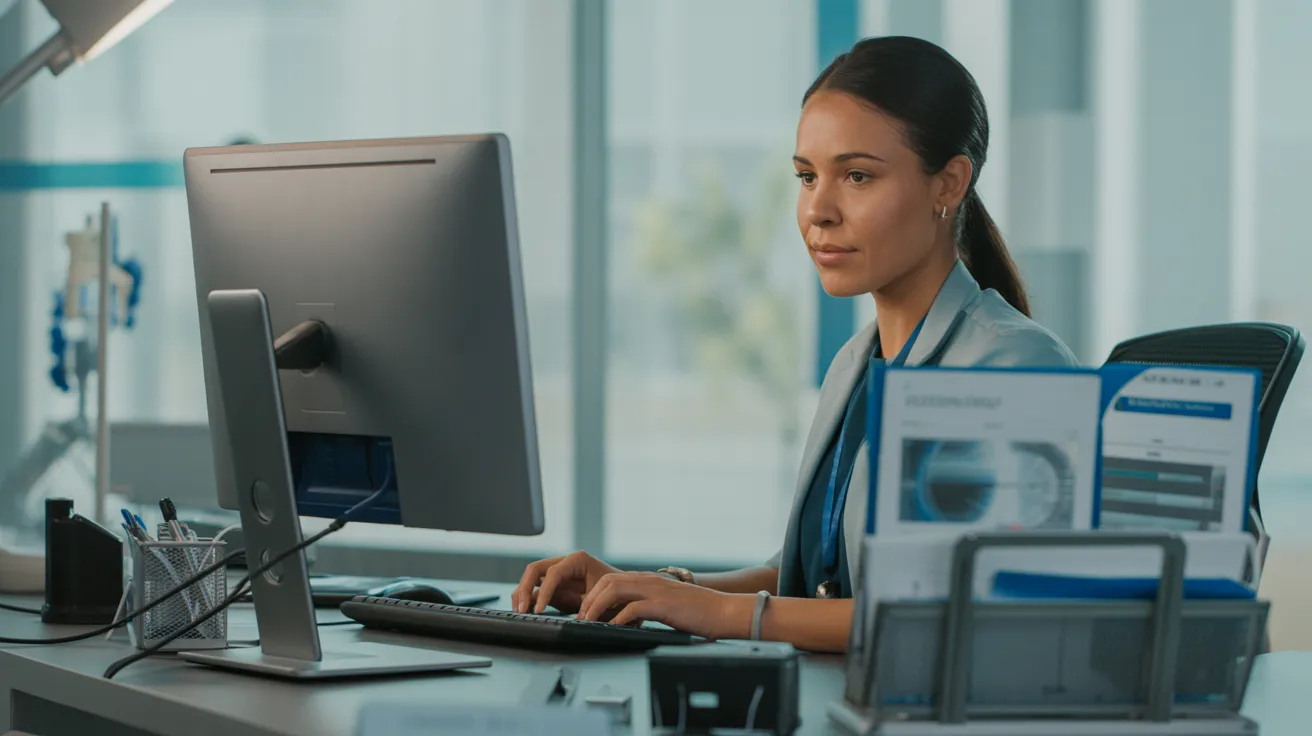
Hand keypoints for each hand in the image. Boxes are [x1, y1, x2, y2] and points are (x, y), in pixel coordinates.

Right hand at [512, 551, 620, 613]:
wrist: (626, 595)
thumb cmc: (618, 595)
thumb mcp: (604, 599)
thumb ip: (587, 605)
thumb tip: (574, 617)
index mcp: (577, 560)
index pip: (553, 573)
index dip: (544, 592)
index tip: (538, 610)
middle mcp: (564, 563)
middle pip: (534, 570)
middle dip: (525, 589)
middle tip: (522, 610)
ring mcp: (558, 574)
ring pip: (531, 579)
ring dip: (522, 594)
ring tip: (520, 612)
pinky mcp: (555, 587)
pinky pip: (536, 590)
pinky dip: (527, 600)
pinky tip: (525, 612)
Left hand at [577, 572, 749, 639]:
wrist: (725, 611)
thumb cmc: (699, 612)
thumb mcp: (667, 605)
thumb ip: (647, 606)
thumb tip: (627, 618)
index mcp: (649, 581)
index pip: (611, 580)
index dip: (593, 594)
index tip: (584, 611)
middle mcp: (650, 581)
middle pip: (607, 581)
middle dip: (589, 599)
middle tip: (579, 617)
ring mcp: (656, 591)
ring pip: (615, 589)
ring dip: (597, 606)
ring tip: (588, 622)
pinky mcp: (664, 605)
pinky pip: (634, 607)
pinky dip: (619, 617)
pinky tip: (614, 627)